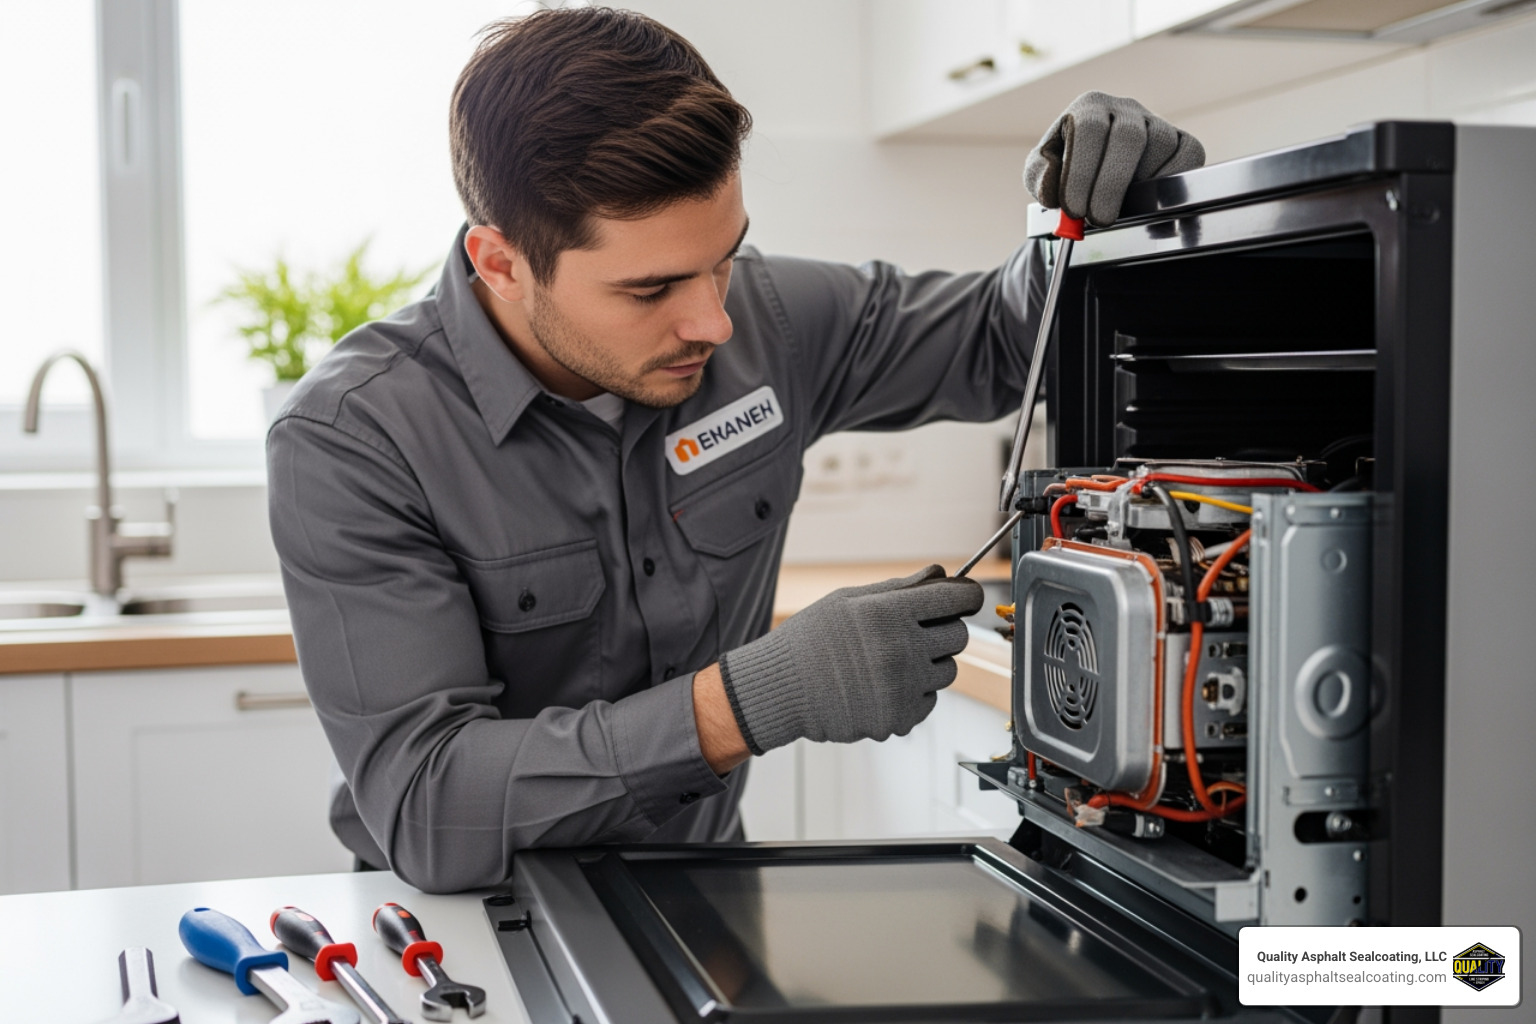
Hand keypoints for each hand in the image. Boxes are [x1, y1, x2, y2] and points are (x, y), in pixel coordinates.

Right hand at [717, 565, 983, 753]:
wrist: (779, 689)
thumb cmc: (810, 640)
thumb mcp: (848, 600)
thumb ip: (900, 588)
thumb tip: (940, 573)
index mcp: (888, 613)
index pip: (958, 598)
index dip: (967, 595)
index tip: (965, 598)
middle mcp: (900, 650)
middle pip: (959, 636)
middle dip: (943, 630)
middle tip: (915, 631)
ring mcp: (901, 688)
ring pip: (947, 671)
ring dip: (929, 664)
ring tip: (890, 661)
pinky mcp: (898, 718)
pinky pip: (929, 701)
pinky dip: (913, 693)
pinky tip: (882, 685)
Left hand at [1023, 91, 1204, 226]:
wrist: (1096, 174)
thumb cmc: (1066, 170)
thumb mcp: (1042, 172)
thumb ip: (1039, 176)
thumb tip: (1052, 188)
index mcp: (1088, 108)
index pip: (1089, 129)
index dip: (1081, 172)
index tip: (1074, 209)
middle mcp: (1125, 109)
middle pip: (1127, 136)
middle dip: (1110, 184)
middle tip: (1098, 220)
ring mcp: (1157, 122)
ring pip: (1159, 145)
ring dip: (1139, 185)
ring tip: (1119, 208)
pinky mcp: (1182, 139)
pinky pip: (1187, 154)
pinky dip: (1170, 179)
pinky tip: (1148, 197)